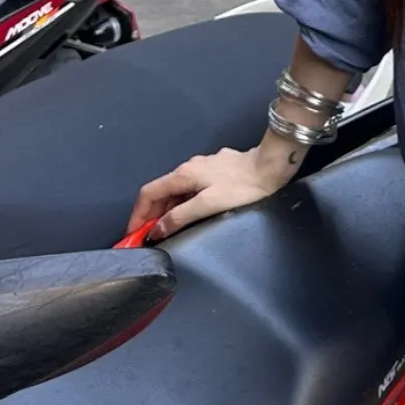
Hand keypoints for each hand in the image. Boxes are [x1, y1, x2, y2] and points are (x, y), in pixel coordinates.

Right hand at [126, 142, 293, 242]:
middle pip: (161, 192)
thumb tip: (157, 229)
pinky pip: (191, 188)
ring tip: (167, 230)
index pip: (148, 193)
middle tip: (149, 237)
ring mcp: (203, 167)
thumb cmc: (241, 187)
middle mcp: (189, 167)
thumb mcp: (208, 205)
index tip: (133, 234)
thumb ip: (181, 216)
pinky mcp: (217, 170)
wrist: (271, 167)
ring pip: (177, 190)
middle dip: (151, 214)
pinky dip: (183, 203)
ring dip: (167, 209)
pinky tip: (191, 214)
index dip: (137, 214)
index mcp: (183, 174)